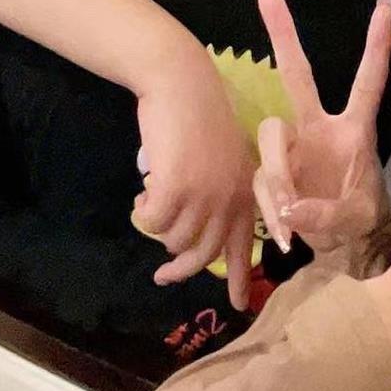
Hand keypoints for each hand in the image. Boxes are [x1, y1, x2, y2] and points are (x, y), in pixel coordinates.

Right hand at [134, 49, 256, 310]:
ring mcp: (204, 194)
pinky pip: (153, 221)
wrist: (183, 83)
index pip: (247, 244)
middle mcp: (231, 197)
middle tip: (162, 276)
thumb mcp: (225, 157)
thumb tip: (197, 232)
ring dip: (160, 231)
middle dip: (182, 270)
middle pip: (204, 253)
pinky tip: (142, 197)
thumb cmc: (202, 116)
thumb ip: (221, 191)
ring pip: (175, 238)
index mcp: (247, 191)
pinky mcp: (176, 188)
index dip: (239, 279)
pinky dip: (144, 214)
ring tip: (151, 211)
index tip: (237, 307)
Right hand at [252, 0, 390, 261]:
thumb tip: (290, 210)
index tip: (386, 3)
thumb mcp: (357, 220)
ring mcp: (292, 147)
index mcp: (355, 130)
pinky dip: (271, 208)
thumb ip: (327, 214)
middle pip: (298, 73)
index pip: (369, 79)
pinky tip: (286, 232)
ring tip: (291, 218)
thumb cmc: (360, 223)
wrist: (339, 250)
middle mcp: (318, 128)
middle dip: (282, 30)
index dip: (377, 43)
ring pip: (270, 137)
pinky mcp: (271, 170)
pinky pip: (261, 179)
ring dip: (277, 177)